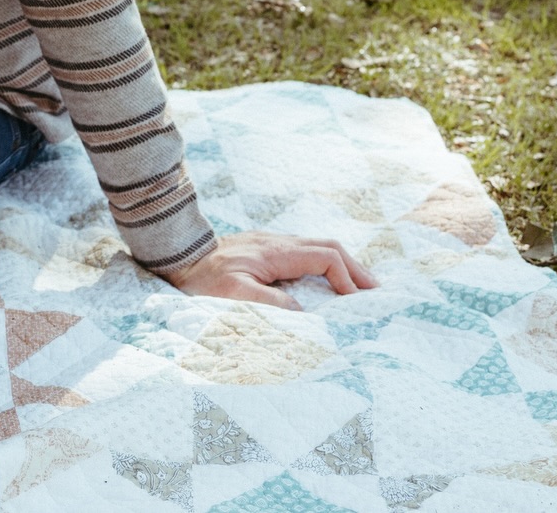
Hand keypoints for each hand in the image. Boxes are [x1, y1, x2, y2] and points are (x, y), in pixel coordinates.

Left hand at [166, 231, 376, 309]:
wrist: (180, 257)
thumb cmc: (204, 278)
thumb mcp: (234, 293)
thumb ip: (269, 302)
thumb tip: (303, 313)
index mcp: (276, 251)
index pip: (324, 255)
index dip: (346, 276)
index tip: (355, 301)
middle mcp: (278, 242)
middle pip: (328, 246)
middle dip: (354, 267)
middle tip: (376, 291)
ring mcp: (273, 244)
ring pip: (318, 247)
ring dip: (342, 265)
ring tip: (360, 288)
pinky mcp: (267, 251)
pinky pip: (305, 253)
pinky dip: (325, 265)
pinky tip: (329, 281)